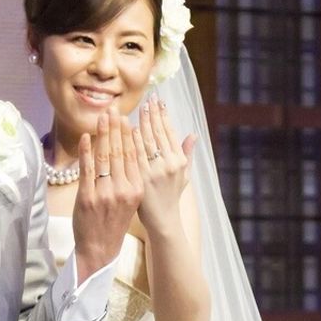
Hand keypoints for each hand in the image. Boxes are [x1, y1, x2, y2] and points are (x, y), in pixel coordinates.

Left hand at [70, 108, 142, 276]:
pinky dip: (86, 151)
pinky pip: (87, 169)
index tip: (125, 117)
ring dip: (102, 134)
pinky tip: (86, 137)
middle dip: (115, 128)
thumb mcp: (133, 200)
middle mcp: (124, 190)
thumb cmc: (115, 223)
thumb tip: (135, 152)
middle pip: (120, 152)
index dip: (129, 134)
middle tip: (112, 109)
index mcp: (137, 189)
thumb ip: (134, 177)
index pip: (134, 156)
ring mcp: (105, 194)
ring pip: (105, 158)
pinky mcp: (87, 197)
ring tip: (101, 116)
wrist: (100, 248)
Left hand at [135, 93, 194, 235]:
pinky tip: (126, 129)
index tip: (158, 102)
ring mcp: (154, 172)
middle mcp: (168, 165)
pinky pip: (133, 156)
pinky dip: (130, 141)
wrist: (163, 221)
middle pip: (158, 133)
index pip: (170, 132)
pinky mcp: (140, 179)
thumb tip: (193, 134)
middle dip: (152, 114)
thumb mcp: (184, 176)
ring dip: (140, 123)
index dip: (163, 116)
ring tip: (135, 109)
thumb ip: (187, 153)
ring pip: (145, 141)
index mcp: (179, 161)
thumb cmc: (171, 197)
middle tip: (147, 99)